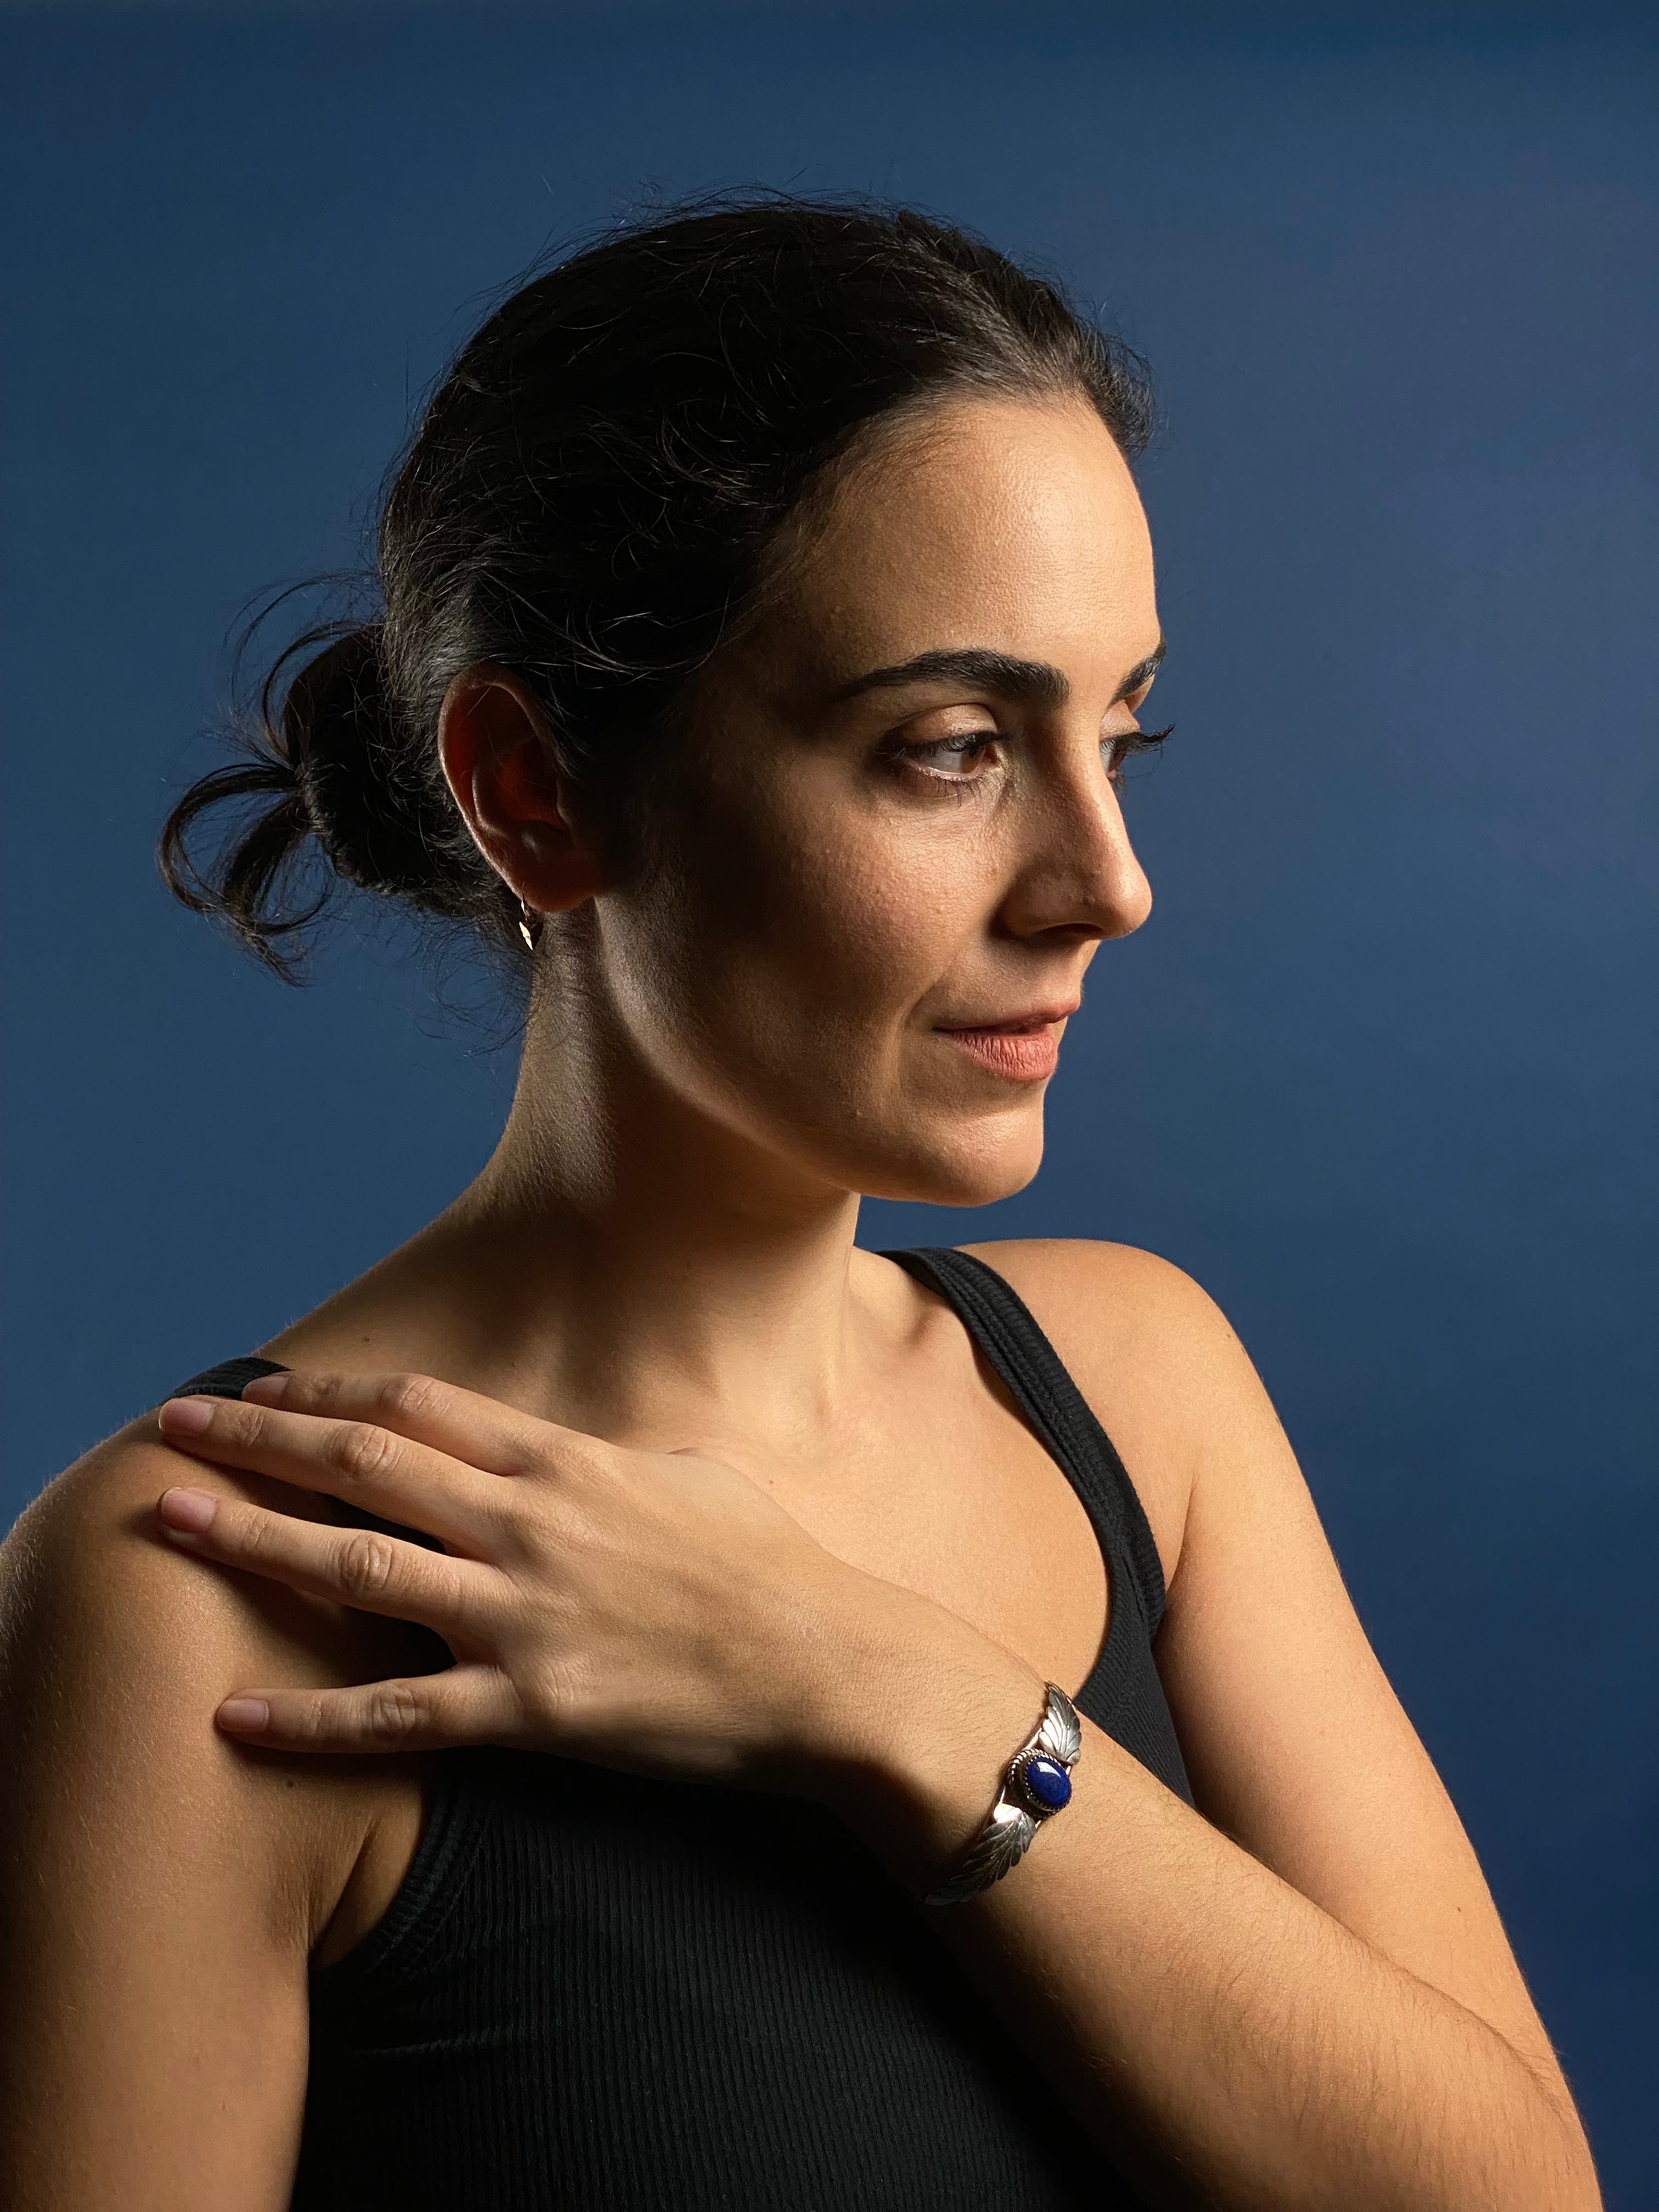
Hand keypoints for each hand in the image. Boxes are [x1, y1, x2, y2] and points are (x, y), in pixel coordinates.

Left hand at [152, 1369, 911, 1794]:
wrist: (828, 1668)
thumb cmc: (770, 1567)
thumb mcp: (687, 1475)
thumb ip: (600, 1462)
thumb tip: (552, 1456)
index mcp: (565, 1463)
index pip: (418, 1407)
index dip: (329, 1392)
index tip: (266, 1387)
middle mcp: (529, 1526)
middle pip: (364, 1465)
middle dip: (260, 1440)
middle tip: (176, 1427)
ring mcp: (524, 1618)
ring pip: (358, 1570)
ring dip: (254, 1543)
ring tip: (172, 1523)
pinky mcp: (532, 1711)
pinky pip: (397, 1717)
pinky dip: (309, 1720)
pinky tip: (236, 1718)